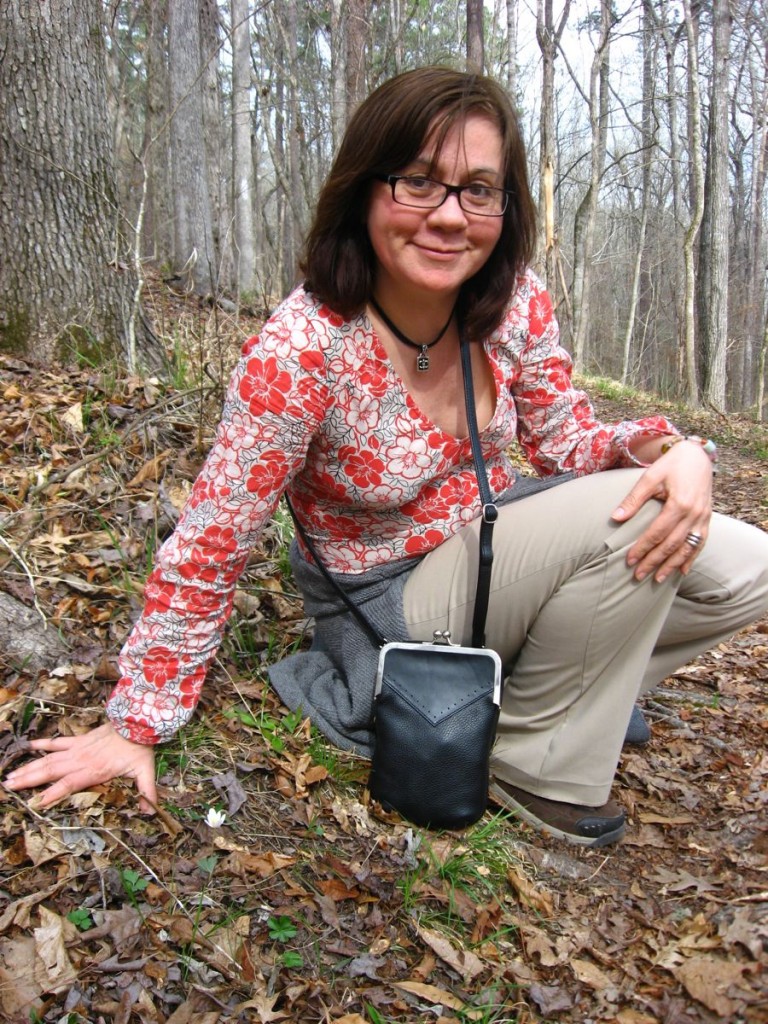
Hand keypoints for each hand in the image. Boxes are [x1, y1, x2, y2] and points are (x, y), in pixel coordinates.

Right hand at [3, 722, 156, 812]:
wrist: (137, 721)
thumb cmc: (139, 748)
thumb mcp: (145, 771)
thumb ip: (146, 792)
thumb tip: (150, 812)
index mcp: (94, 771)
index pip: (68, 784)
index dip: (52, 794)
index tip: (36, 803)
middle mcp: (81, 760)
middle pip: (50, 772)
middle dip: (29, 781)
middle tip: (9, 787)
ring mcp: (78, 749)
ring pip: (49, 759)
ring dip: (29, 767)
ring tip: (11, 775)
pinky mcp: (80, 740)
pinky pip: (58, 742)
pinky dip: (43, 743)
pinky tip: (29, 746)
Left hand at [612, 440, 712, 581]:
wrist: (696, 456)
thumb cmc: (670, 465)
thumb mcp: (650, 478)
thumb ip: (633, 499)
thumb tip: (615, 518)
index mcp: (679, 504)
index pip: (657, 533)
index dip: (643, 548)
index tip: (629, 560)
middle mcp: (694, 514)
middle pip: (671, 545)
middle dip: (654, 562)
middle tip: (638, 575)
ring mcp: (703, 518)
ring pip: (687, 548)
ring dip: (672, 565)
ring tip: (658, 579)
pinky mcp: (707, 519)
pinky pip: (701, 543)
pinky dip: (691, 558)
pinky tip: (682, 571)